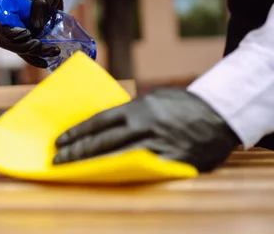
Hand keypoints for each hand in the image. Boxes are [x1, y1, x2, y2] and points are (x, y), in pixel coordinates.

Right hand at [0, 0, 63, 67]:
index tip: (27, 33)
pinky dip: (35, 59)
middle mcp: (5, 23)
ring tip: (53, 51)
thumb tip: (36, 26)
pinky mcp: (22, 41)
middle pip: (7, 41)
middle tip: (42, 45)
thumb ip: (39, 5)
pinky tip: (45, 62)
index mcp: (4, 8)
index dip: (10, 33)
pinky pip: (25, 53)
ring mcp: (12, 34)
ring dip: (34, 53)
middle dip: (25, 47)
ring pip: (18, 49)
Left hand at [53, 88, 239, 171]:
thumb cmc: (181, 105)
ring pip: (118, 158)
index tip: (60, 141)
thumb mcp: (153, 99)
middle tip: (58, 160)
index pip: (99, 121)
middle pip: (103, 142)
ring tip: (73, 170)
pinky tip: (105, 179)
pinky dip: (121, 175)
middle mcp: (145, 127)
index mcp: (138, 108)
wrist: (220, 115)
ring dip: (93, 166)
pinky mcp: (171, 163)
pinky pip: (141, 171)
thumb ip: (130, 110)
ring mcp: (158, 146)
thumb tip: (104, 122)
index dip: (77, 132)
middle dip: (78, 152)